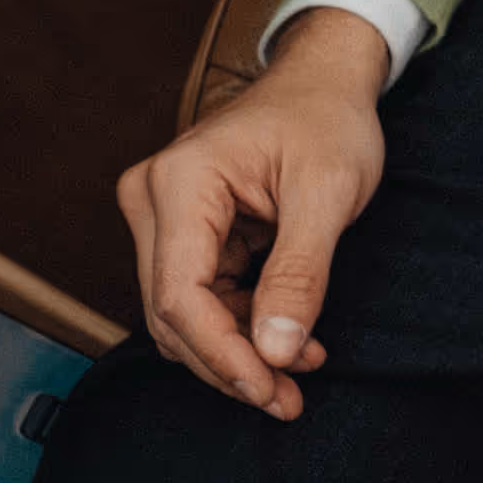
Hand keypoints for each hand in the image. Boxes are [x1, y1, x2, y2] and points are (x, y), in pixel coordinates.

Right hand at [116, 13, 394, 414]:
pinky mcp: (181, 232)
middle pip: (172, 313)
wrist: (322, 83)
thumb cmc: (327, 120)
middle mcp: (153, 198)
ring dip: (234, 354)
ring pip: (180, 315)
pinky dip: (237, 329)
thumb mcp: (328, 194)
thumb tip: (276, 351)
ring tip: (298, 372)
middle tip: (288, 399)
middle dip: (230, 364)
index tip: (270, 389)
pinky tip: (288, 340)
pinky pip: (198, 299)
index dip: (221, 355)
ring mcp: (161, 216)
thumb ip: (300, 274)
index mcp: (182, 181)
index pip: (180, 294)